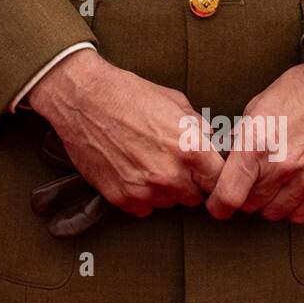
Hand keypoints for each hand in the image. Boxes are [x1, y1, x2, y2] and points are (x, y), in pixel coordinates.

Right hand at [28, 48, 223, 215]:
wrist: (83, 99)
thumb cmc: (127, 94)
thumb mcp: (175, 102)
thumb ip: (198, 128)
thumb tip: (210, 143)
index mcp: (191, 150)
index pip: (220, 181)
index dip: (214, 176)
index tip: (207, 173)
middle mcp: (170, 176)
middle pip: (195, 197)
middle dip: (189, 182)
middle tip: (172, 162)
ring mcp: (144, 190)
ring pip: (169, 203)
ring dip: (164, 189)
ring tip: (147, 161)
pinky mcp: (121, 198)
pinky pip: (143, 207)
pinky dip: (141, 195)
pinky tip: (132, 170)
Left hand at [206, 48, 303, 223]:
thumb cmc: (300, 91)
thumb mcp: (257, 107)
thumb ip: (241, 139)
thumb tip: (226, 162)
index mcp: (257, 142)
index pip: (229, 194)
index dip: (218, 205)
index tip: (217, 205)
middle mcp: (282, 165)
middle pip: (250, 205)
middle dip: (243, 197)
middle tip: (247, 184)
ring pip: (274, 213)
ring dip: (266, 203)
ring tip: (269, 184)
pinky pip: (301, 215)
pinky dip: (291, 208)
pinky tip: (290, 190)